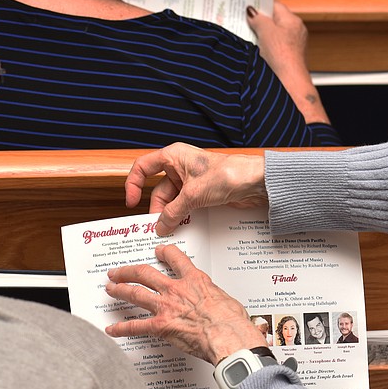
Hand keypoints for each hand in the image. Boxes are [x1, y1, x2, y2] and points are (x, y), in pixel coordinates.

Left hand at [105, 244, 264, 365]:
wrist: (227, 335)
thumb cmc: (231, 320)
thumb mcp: (226, 299)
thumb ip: (215, 299)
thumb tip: (217, 305)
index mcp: (195, 280)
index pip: (176, 259)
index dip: (164, 253)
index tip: (159, 251)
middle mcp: (176, 290)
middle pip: (145, 273)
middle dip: (128, 271)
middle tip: (119, 271)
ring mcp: (165, 306)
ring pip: (135, 293)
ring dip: (119, 290)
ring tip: (111, 289)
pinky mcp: (160, 326)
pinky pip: (135, 326)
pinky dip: (121, 328)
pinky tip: (112, 329)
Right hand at [125, 142, 267, 235]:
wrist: (256, 182)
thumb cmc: (228, 174)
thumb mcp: (193, 195)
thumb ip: (173, 212)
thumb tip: (160, 226)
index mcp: (173, 157)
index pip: (143, 167)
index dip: (133, 184)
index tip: (131, 202)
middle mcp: (180, 167)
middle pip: (158, 191)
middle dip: (157, 209)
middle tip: (157, 228)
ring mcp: (191, 182)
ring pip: (172, 202)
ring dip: (171, 216)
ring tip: (170, 231)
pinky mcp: (201, 194)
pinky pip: (185, 207)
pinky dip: (183, 217)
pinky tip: (183, 229)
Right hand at [247, 2, 328, 123]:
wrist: (289, 83)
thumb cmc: (282, 57)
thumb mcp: (265, 31)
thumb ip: (258, 18)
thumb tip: (252, 12)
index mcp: (292, 20)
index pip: (275, 5)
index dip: (261, 5)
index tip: (248, 6)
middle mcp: (295, 31)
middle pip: (274, 20)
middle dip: (259, 21)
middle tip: (245, 21)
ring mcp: (292, 45)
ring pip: (273, 34)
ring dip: (261, 35)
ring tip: (249, 37)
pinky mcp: (288, 58)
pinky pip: (274, 47)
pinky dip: (265, 47)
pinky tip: (256, 51)